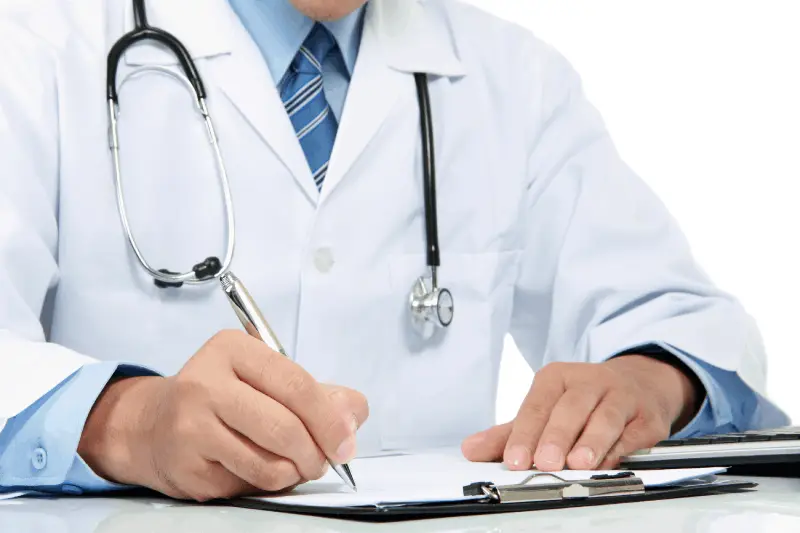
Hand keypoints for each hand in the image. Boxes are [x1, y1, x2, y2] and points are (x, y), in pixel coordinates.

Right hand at [78, 330, 368, 500]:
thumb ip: (317, 393)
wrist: (150, 425)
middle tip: (323, 460)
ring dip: (294, 472)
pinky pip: (248, 485)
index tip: (346, 441)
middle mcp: (205, 383)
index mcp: (231, 350)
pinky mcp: (187, 468)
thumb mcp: (265, 378)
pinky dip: (266, 484)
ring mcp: (190, 428)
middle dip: (316, 453)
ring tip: (293, 464)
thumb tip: (354, 413)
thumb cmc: (220, 397)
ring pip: (269, 464)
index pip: (296, 384)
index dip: (330, 419)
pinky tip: (257, 467)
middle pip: (284, 428)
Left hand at [462, 355, 700, 470]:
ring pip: (606, 417)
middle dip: (557, 436)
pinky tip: (609, 462)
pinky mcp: (647, 417)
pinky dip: (621, 449)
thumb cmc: (582, 402)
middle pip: (571, 408)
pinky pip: (634, 433)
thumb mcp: (543, 410)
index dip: (525, 433)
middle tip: (545, 462)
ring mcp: (621, 396)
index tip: (514, 459)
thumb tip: (471, 449)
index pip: (537, 406)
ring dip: (592, 441)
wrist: (639, 385)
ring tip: (578, 463)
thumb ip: (508, 433)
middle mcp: (589, 381)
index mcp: (556, 377)